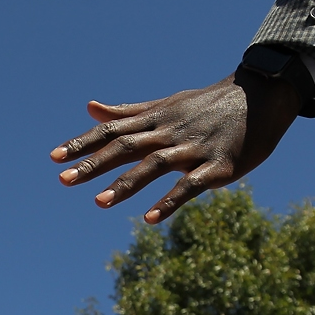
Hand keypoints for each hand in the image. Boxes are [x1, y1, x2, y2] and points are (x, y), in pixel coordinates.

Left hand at [50, 71, 300, 223]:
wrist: (261, 96)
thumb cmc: (206, 106)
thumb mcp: (163, 105)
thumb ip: (125, 113)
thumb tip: (90, 108)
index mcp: (154, 119)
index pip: (111, 130)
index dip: (82, 143)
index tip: (53, 158)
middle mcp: (168, 132)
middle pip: (125, 147)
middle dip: (94, 164)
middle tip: (64, 180)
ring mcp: (193, 149)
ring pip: (154, 165)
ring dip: (127, 183)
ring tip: (100, 202)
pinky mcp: (218, 166)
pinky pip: (191, 185)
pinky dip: (170, 201)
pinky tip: (149, 218)